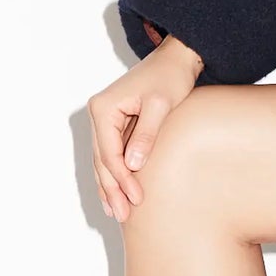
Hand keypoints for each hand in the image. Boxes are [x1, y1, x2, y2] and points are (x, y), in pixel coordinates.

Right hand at [89, 34, 203, 221]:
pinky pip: (112, 154)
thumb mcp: (161, 105)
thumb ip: (146, 135)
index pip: (109, 152)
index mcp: (104, 108)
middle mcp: (99, 114)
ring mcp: (106, 120)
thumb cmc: (170, 77)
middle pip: (102, 160)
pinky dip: (115, 175)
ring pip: (104, 160)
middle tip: (123, 216)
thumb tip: (132, 165)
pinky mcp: (116, 124)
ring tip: (117, 213)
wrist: (176, 59)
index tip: (137, 199)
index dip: (122, 179)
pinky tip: (117, 194)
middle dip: (112, 189)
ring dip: (110, 186)